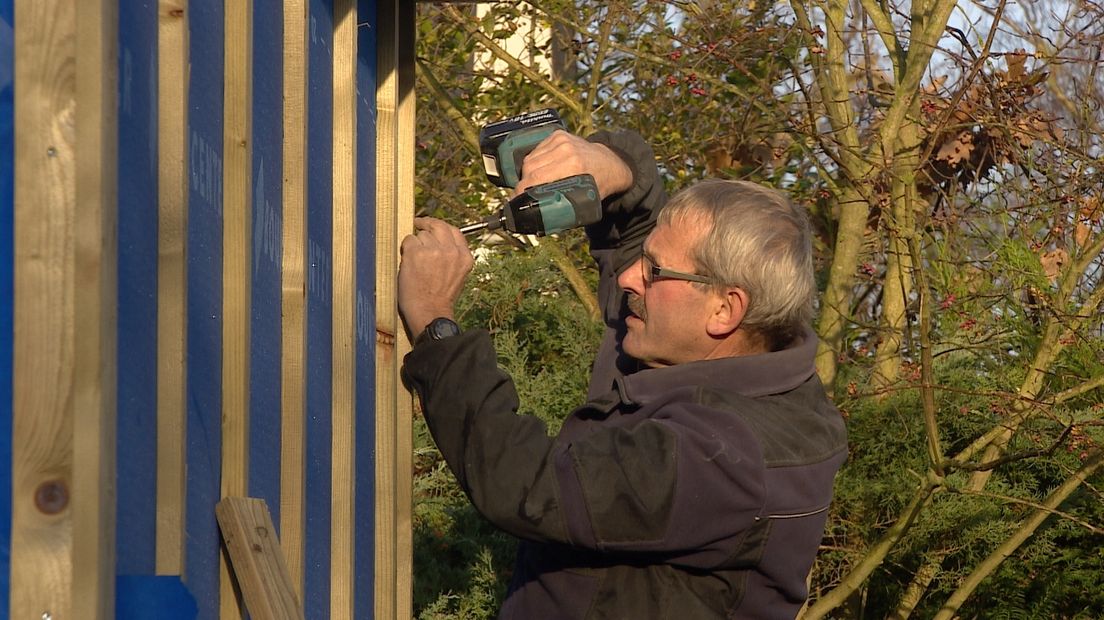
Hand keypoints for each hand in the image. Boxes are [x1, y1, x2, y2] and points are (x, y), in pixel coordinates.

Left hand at [397, 217, 474, 340]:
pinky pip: (408, 240)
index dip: (441, 227)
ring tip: (415, 261)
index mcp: (464, 257)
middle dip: (427, 223)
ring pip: (421, 235)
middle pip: (439, 226)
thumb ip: (453, 257)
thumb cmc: (441, 298)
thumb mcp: (458, 276)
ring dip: (416, 243)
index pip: (455, 231)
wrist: (430, 312)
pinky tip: (408, 262)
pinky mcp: (416, 253)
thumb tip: (441, 243)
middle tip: (418, 223)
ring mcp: (434, 251)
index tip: (433, 226)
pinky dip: (406, 249)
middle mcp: (451, 251)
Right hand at [514, 130, 632, 199]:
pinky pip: (536, 150)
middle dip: (522, 184)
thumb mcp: (583, 201)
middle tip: (520, 195)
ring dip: (526, 173)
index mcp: (573, 167)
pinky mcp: (558, 135)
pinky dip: (533, 161)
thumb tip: (535, 217)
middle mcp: (566, 151)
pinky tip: (537, 170)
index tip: (516, 200)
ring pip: (530, 159)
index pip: (537, 178)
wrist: (610, 162)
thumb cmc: (597, 186)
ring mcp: (562, 141)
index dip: (521, 190)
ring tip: (529, 184)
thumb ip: (561, 208)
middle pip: (530, 168)